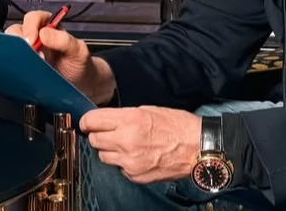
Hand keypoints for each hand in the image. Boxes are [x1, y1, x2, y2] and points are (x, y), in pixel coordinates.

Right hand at [4, 10, 116, 103]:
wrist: (81, 84)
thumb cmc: (80, 64)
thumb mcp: (78, 51)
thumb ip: (64, 40)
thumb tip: (44, 33)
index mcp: (50, 26)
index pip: (34, 18)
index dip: (30, 27)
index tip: (31, 41)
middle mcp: (36, 36)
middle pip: (18, 30)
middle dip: (20, 41)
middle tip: (28, 54)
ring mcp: (28, 51)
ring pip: (12, 45)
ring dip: (16, 53)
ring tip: (27, 64)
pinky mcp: (23, 65)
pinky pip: (13, 60)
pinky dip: (13, 64)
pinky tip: (22, 71)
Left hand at [80, 106, 200, 183]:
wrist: (198, 148)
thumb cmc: (177, 125)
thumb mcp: (148, 110)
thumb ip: (123, 116)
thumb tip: (106, 120)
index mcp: (129, 120)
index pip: (92, 121)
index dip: (87, 121)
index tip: (87, 122)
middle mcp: (126, 141)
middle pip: (94, 140)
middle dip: (97, 135)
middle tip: (106, 132)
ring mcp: (129, 161)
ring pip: (102, 156)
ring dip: (108, 150)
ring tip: (124, 144)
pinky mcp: (135, 175)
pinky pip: (118, 168)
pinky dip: (123, 162)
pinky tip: (136, 155)